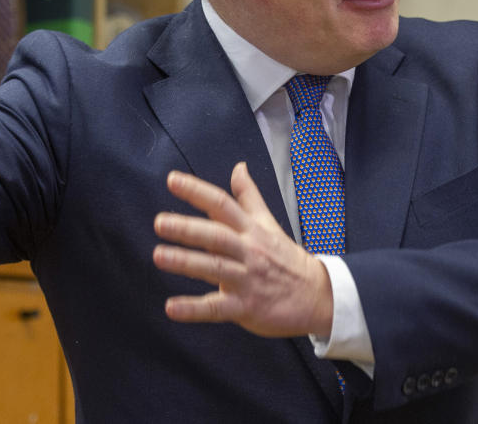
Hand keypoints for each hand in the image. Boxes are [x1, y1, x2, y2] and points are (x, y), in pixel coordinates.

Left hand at [153, 162, 333, 337]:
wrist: (317, 297)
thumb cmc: (285, 258)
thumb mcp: (268, 223)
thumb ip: (248, 196)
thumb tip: (238, 167)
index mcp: (250, 229)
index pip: (222, 204)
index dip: (197, 191)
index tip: (172, 180)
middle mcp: (248, 251)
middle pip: (216, 236)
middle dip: (188, 228)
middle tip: (160, 222)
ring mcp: (247, 280)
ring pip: (214, 268)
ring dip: (186, 262)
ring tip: (159, 256)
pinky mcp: (246, 307)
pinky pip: (217, 308)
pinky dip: (194, 309)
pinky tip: (171, 308)